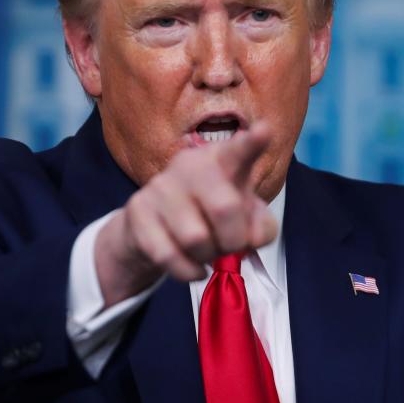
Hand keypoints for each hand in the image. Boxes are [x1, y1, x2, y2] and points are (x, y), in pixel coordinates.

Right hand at [95, 128, 277, 306]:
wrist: (153, 230)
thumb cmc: (209, 217)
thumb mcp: (244, 220)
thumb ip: (262, 227)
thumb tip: (253, 238)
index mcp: (222, 160)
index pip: (239, 150)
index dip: (252, 143)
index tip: (265, 131)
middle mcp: (190, 165)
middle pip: (225, 208)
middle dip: (234, 240)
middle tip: (230, 246)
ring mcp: (160, 187)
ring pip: (196, 238)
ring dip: (208, 257)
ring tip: (205, 252)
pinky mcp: (138, 212)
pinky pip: (169, 256)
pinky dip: (188, 271)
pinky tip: (193, 267)